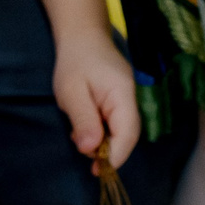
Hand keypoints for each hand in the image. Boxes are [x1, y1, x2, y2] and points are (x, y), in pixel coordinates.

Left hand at [51, 30, 141, 170]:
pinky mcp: (121, 100)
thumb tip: (90, 150)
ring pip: (121, 131)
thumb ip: (83, 120)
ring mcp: (129, 99)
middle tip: (83, 153)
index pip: (128, 134)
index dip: (116, 155)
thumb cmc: (75, 61)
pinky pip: (116, 123)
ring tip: (79, 136)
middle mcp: (132, 99)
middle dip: (107, 150)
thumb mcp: (72, 92)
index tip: (98, 169)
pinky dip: (101, 130)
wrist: (82, 36)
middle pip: (127, 135)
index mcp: (124, 95)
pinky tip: (84, 127)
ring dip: (102, 140)